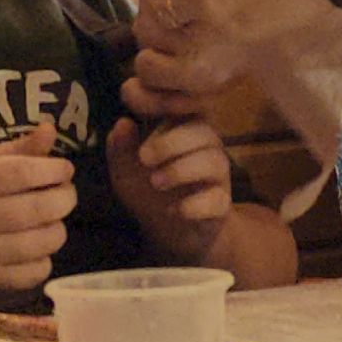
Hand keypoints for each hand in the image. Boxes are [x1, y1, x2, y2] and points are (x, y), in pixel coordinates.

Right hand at [0, 122, 75, 292]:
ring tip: (49, 220)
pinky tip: (34, 248)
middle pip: (42, 208)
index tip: (64, 169)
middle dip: (65, 197)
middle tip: (64, 193)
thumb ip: (16, 150)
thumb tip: (50, 129)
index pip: (25, 172)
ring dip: (58, 228)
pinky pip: (37, 272)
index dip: (55, 169)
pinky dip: (44, 259)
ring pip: (46, 241)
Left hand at [107, 117, 232, 263]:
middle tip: (144, 159)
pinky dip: (196, 204)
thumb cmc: (147, 189)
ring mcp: (217, 176)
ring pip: (215, 161)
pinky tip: (174, 210)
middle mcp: (205, 148)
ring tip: (155, 182)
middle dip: (172, 142)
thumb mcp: (125, 169)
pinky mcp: (221, 204)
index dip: (164, 114)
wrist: (168, 232)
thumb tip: (122, 122)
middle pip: (203, 131)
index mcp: (182, 130)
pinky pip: (218, 198)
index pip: (184, 109)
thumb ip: (120, 147)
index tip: (138, 130)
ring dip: (182, 170)